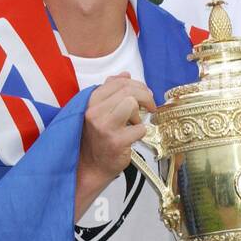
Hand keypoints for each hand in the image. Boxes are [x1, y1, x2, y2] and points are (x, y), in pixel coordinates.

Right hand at [79, 73, 154, 189]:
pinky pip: (140, 128)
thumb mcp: (98, 110)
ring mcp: (105, 127)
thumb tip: (125, 74)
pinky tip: (132, 137)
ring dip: (139, 114)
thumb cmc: (97, 137)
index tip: (145, 93)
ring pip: (132, 104)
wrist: (90, 165)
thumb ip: (110, 90)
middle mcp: (95, 112)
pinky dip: (141, 132)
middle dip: (145, 96)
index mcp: (91, 101)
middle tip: (150, 105)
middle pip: (128, 91)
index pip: (118, 82)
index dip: (137, 85)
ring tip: (134, 123)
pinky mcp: (116, 142)